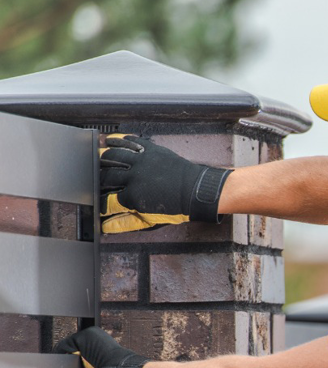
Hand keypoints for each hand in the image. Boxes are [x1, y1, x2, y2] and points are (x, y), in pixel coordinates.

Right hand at [100, 134, 230, 233]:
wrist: (195, 192)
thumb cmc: (176, 208)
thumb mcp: (150, 219)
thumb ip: (127, 223)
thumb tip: (106, 227)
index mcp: (133, 197)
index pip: (107, 200)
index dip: (99, 202)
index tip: (95, 202)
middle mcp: (134, 177)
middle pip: (106, 176)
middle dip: (97, 179)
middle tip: (93, 179)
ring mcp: (141, 161)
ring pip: (113, 155)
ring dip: (103, 157)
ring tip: (97, 158)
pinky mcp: (149, 149)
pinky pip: (129, 141)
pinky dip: (117, 140)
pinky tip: (109, 141)